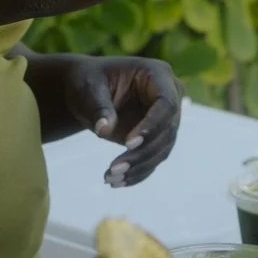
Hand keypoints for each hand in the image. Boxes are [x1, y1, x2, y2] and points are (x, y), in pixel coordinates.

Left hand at [31, 53, 182, 185]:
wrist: (87, 92)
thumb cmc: (88, 82)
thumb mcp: (88, 89)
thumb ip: (98, 107)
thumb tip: (104, 130)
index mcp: (157, 75)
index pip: (166, 104)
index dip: (151, 126)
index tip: (128, 144)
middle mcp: (169, 96)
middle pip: (167, 131)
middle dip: (142, 153)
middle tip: (114, 169)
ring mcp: (166, 119)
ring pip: (162, 149)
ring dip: (138, 167)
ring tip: (110, 177)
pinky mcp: (157, 138)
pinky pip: (153, 159)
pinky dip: (136, 173)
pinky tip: (116, 182)